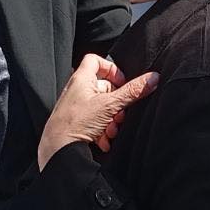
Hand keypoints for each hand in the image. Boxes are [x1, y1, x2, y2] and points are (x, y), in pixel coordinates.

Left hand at [37, 54, 158, 169]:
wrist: (57, 149)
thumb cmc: (76, 123)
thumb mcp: (109, 105)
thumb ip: (132, 92)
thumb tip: (152, 78)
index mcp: (81, 79)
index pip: (96, 60)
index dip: (111, 68)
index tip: (122, 82)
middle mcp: (77, 91)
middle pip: (103, 88)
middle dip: (116, 103)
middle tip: (121, 113)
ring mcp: (76, 107)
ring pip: (101, 108)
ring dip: (111, 120)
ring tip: (111, 129)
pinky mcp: (76, 123)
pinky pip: (94, 122)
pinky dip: (102, 130)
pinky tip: (104, 140)